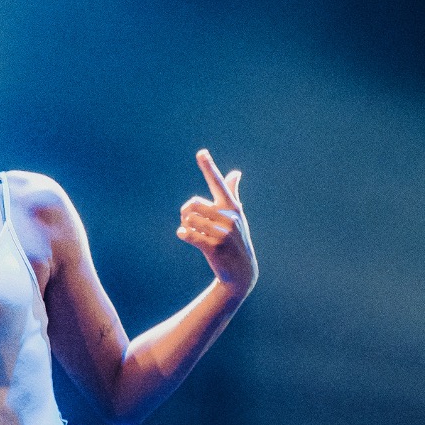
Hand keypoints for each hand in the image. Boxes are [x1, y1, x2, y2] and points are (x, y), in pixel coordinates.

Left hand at [178, 149, 257, 296]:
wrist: (241, 272)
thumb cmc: (236, 239)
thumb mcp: (237, 216)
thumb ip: (232, 193)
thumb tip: (236, 172)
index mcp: (232, 207)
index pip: (218, 183)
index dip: (209, 167)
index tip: (201, 152)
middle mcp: (229, 218)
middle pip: (193, 203)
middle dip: (186, 211)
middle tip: (189, 220)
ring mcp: (222, 233)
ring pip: (189, 219)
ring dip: (186, 225)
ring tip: (192, 231)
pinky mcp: (213, 247)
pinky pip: (189, 234)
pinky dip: (183, 234)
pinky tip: (184, 235)